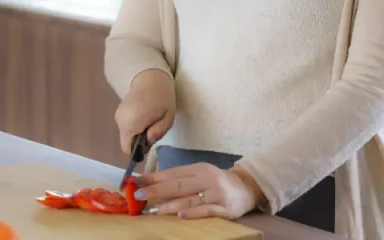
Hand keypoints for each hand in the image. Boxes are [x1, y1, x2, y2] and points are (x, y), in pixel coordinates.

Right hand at [114, 70, 175, 153]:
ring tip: (150, 119)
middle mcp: (120, 120)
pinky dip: (134, 125)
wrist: (150, 77)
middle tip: (153, 126)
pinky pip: (126, 126)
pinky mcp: (118, 112)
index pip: (128, 149)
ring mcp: (117, 115)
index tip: (150, 138)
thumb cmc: (162, 97)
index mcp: (131, 123)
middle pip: (127, 141)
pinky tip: (143, 114)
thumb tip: (147, 142)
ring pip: (127, 134)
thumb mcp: (168, 117)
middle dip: (140, 139)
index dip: (139, 148)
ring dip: (138, 132)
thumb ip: (158, 132)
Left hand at [133, 163, 260, 219]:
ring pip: (190, 199)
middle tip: (139, 194)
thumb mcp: (200, 175)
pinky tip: (180, 215)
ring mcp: (216, 194)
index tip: (136, 182)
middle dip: (157, 189)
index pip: (172, 173)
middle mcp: (207, 179)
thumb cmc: (216, 182)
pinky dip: (193, 213)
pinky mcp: (224, 208)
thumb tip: (152, 184)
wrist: (246, 188)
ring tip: (155, 208)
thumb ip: (180, 179)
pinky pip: (206, 210)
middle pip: (179, 185)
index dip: (154, 177)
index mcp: (199, 169)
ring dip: (170, 204)